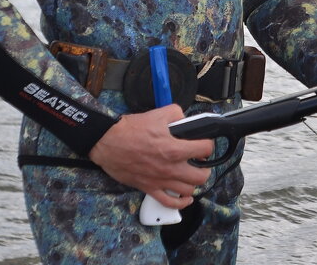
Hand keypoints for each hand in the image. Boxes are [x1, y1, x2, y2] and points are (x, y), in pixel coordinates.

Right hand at [88, 105, 214, 208]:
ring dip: (193, 183)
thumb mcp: (158, 114)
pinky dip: (181, 203)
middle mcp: (170, 168)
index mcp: (174, 149)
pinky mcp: (149, 188)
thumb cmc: (130, 129)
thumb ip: (176, 114)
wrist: (108, 143)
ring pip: (188, 191)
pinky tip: (185, 197)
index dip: (208, 145)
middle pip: (201, 176)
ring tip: (191, 176)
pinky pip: (170, 203)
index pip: (205, 149)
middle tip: (200, 162)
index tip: (204, 145)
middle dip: (205, 168)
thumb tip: (184, 120)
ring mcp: (160, 180)